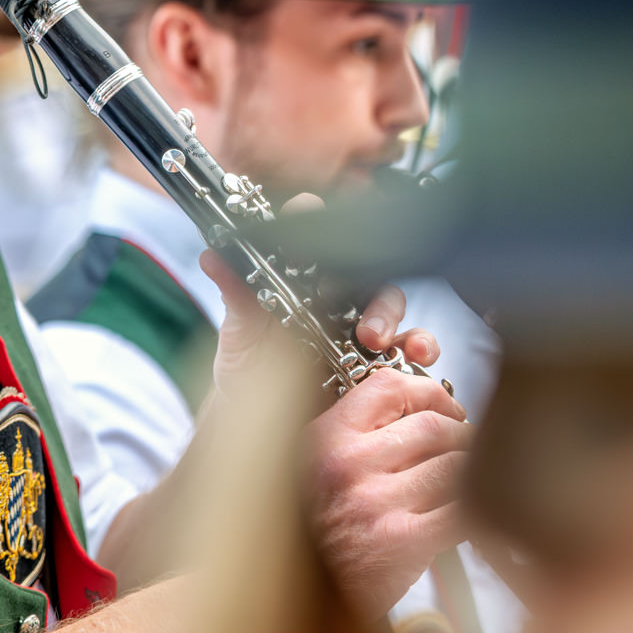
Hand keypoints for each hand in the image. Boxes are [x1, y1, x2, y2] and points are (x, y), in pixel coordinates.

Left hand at [201, 193, 442, 395]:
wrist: (259, 426)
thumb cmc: (248, 372)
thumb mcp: (238, 333)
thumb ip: (236, 294)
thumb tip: (212, 255)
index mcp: (302, 281)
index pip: (311, 240)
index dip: (311, 217)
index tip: (308, 206)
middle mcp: (336, 299)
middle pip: (363, 273)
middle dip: (364, 287)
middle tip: (357, 317)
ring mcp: (361, 330)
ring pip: (392, 308)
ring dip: (396, 320)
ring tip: (381, 342)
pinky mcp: (380, 363)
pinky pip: (409, 350)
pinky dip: (420, 350)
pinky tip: (417, 359)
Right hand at [303, 366, 472, 616]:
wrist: (312, 594)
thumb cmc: (319, 530)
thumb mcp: (318, 466)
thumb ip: (359, 432)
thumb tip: (422, 406)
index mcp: (327, 439)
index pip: (389, 387)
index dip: (428, 391)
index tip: (445, 405)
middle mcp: (347, 465)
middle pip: (431, 425)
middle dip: (460, 433)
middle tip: (467, 443)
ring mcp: (375, 502)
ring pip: (452, 465)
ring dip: (472, 468)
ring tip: (471, 475)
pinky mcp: (403, 540)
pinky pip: (461, 510)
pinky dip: (476, 507)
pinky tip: (471, 510)